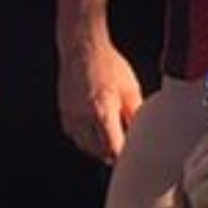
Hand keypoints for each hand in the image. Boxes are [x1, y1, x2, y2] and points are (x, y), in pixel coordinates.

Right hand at [62, 29, 143, 165]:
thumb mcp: (131, 89)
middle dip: (113, 154)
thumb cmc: (107, 65)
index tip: (133, 159)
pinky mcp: (64, 114)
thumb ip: (136, 115)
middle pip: (99, 152)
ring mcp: (70, 117)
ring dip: (99, 149)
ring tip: (113, 139)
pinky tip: (98, 130)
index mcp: (102, 112)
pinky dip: (87, 139)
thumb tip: (143, 134)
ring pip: (86, 147)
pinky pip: (76, 136)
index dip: (124, 156)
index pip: (113, 149)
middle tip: (126, 150)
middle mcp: (83, 118)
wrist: (82, 48)